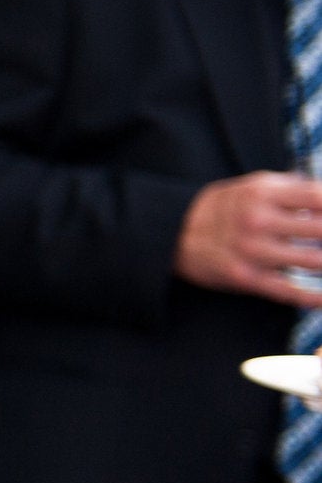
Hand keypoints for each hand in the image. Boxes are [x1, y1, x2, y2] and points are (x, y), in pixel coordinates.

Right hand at [176, 172, 321, 304]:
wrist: (175, 233)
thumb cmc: (224, 207)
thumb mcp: (254, 185)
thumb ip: (295, 188)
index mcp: (263, 193)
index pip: (318, 198)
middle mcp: (258, 221)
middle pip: (320, 230)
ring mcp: (252, 250)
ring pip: (312, 261)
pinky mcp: (245, 277)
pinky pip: (287, 290)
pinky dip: (312, 297)